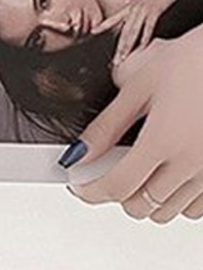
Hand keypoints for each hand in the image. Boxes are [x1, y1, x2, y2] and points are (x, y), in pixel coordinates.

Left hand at [62, 25, 202, 222]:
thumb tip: (79, 154)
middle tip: (114, 170)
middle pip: (140, 206)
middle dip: (119, 193)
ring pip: (169, 212)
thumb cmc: (200, 57)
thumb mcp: (143, 82)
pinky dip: (181, 199)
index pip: (115, 187)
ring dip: (150, 198)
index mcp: (165, 140)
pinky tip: (176, 176)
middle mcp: (193, 162)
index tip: (81, 185)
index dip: (90, 191)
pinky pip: (197, 207)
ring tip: (147, 170)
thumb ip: (106, 126)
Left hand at [92, 0, 182, 64]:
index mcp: (128, 8)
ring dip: (128, 47)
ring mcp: (143, 10)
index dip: (102, 25)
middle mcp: (133, 10)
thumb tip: (130, 25)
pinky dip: (145, 37)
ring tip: (124, 58)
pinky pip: (148, 26)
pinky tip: (142, 46)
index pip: (112, 19)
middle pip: (123, 33)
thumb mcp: (141, 2)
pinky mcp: (154, 10)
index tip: (92, 32)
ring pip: (133, 31)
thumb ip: (133, 13)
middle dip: (119, 49)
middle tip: (115, 61)